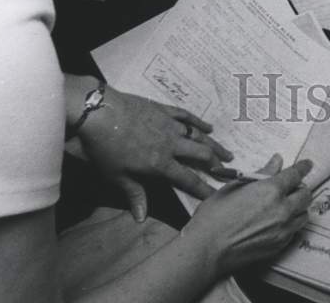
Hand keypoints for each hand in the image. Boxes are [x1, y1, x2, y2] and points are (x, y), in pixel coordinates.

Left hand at [74, 82, 232, 220]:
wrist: (101, 113)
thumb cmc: (106, 148)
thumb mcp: (117, 177)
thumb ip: (135, 195)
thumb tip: (142, 218)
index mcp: (160, 164)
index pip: (187, 179)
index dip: (203, 188)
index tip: (216, 195)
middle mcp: (171, 144)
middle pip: (200, 154)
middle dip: (215, 164)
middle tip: (227, 170)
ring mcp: (170, 125)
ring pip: (198, 135)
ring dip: (213, 144)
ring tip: (226, 152)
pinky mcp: (164, 110)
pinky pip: (187, 116)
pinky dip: (199, 122)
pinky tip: (208, 126)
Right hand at [189, 156, 313, 276]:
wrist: (207, 250)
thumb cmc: (215, 215)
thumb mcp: (235, 186)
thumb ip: (260, 174)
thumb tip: (277, 162)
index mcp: (271, 190)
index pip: (295, 175)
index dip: (303, 167)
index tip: (308, 164)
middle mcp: (282, 209)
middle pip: (305, 195)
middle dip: (301, 188)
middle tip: (292, 187)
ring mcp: (283, 230)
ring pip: (303, 214)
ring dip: (299, 207)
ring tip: (287, 205)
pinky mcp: (279, 246)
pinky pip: (294, 231)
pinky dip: (292, 223)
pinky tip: (279, 222)